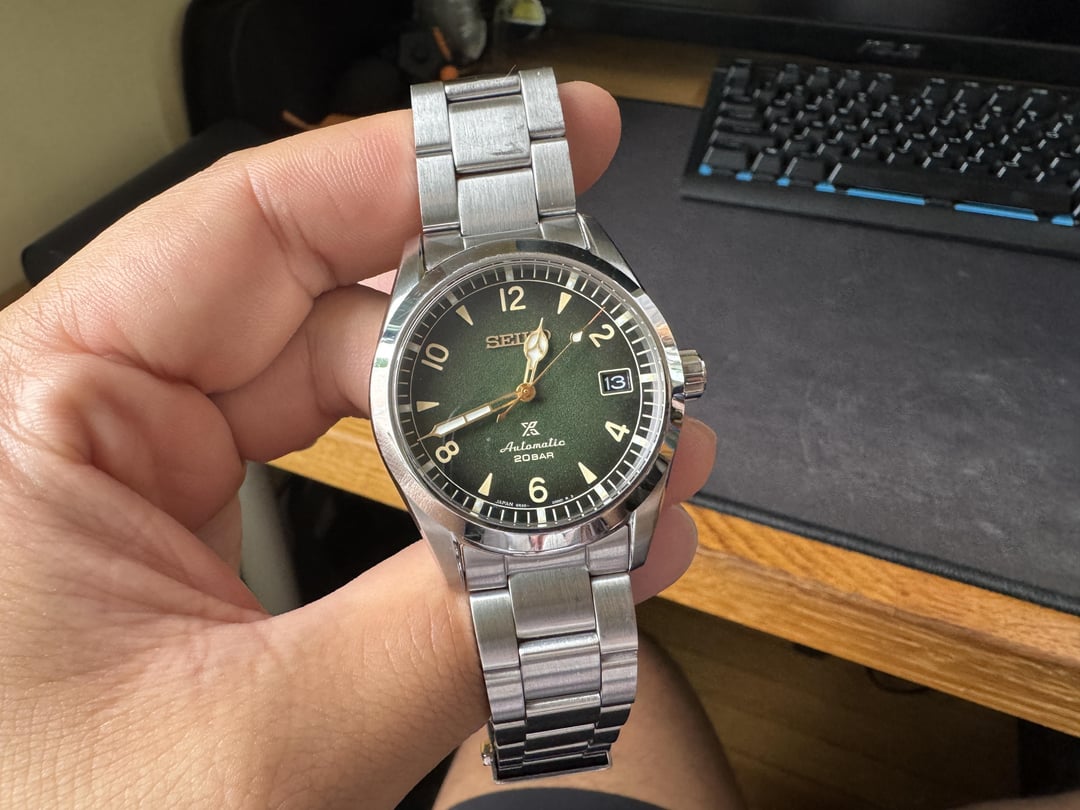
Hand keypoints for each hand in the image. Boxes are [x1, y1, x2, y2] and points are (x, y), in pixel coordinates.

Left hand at [0, 83, 714, 808]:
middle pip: (326, 307)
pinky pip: (346, 468)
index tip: (535, 152)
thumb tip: (590, 554)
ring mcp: (154, 483)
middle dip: (478, 325)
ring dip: (479, 418)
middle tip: (591, 344)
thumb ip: (432, 641)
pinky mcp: (205, 540)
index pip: (247, 230)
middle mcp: (91, 426)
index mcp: (36, 416)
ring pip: (353, 395)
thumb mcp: (244, 749)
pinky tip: (517, 498)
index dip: (407, 176)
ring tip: (584, 441)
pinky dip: (446, 487)